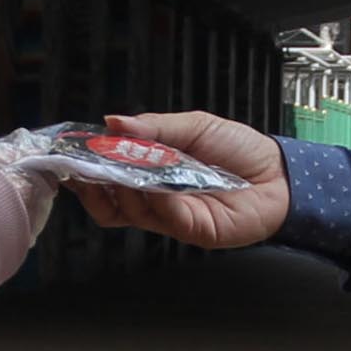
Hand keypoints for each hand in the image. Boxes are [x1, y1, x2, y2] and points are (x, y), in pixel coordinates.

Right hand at [68, 112, 289, 251]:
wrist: (280, 174)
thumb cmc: (240, 149)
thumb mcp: (193, 126)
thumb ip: (152, 127)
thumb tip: (111, 121)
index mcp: (151, 172)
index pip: (107, 176)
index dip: (86, 167)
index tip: (69, 153)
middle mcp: (155, 198)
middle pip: (107, 201)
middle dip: (92, 182)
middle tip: (85, 164)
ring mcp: (170, 216)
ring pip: (127, 210)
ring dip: (122, 187)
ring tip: (125, 165)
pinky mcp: (190, 229)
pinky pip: (162, 215)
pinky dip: (156, 196)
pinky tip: (158, 181)